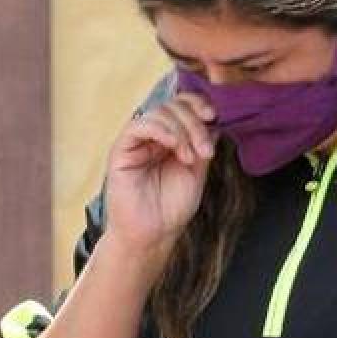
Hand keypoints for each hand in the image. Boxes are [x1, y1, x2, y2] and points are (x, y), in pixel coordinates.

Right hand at [104, 91, 217, 253]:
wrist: (153, 234)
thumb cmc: (172, 207)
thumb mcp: (197, 171)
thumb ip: (203, 144)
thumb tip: (214, 121)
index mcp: (170, 138)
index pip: (181, 105)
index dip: (198, 103)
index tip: (214, 116)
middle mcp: (152, 136)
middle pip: (173, 106)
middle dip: (195, 124)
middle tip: (206, 151)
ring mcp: (136, 141)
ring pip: (159, 112)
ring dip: (182, 131)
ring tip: (191, 158)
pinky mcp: (121, 150)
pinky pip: (139, 126)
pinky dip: (162, 131)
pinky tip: (176, 147)